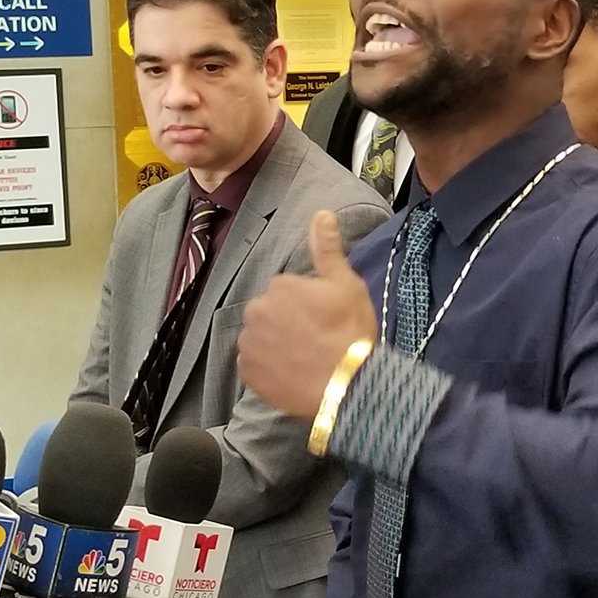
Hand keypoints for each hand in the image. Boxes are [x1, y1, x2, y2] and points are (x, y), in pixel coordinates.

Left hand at [238, 211, 378, 417]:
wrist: (346, 385)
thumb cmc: (350, 332)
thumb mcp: (346, 284)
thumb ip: (327, 249)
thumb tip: (321, 213)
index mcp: (280, 285)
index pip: (288, 289)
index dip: (308, 304)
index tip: (324, 318)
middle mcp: (256, 310)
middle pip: (270, 312)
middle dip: (287, 321)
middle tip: (315, 338)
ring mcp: (249, 343)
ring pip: (260, 336)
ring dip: (275, 343)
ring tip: (304, 357)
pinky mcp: (247, 373)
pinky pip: (254, 364)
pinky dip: (267, 367)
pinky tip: (291, 372)